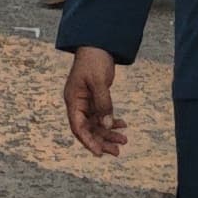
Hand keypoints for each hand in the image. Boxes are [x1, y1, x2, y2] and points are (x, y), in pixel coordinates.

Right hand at [63, 45, 125, 159]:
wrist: (97, 44)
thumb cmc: (94, 60)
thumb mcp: (99, 82)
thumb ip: (103, 103)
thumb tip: (106, 125)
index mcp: (73, 100)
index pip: (78, 126)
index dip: (87, 141)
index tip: (99, 153)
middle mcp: (78, 104)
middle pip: (88, 129)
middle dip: (102, 141)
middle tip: (117, 152)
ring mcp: (86, 102)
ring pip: (96, 124)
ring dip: (109, 133)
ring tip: (124, 141)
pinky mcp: (95, 99)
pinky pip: (102, 115)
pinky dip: (112, 121)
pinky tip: (123, 125)